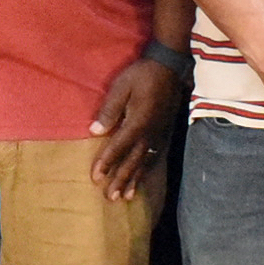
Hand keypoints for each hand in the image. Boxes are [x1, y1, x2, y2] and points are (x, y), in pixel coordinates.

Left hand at [89, 56, 180, 198]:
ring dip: (134, 180)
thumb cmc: (141, 75)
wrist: (169, 67)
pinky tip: (142, 179)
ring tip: (126, 197)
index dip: (106, 163)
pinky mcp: (165, 133)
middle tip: (110, 198)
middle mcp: (150, 133)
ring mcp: (160, 134)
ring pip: (145, 163)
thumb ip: (109, 110)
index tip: (96, 178)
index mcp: (137, 122)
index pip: (118, 147)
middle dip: (120, 180)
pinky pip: (155, 157)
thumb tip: (94, 131)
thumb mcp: (121, 87)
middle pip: (132, 161)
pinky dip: (147, 171)